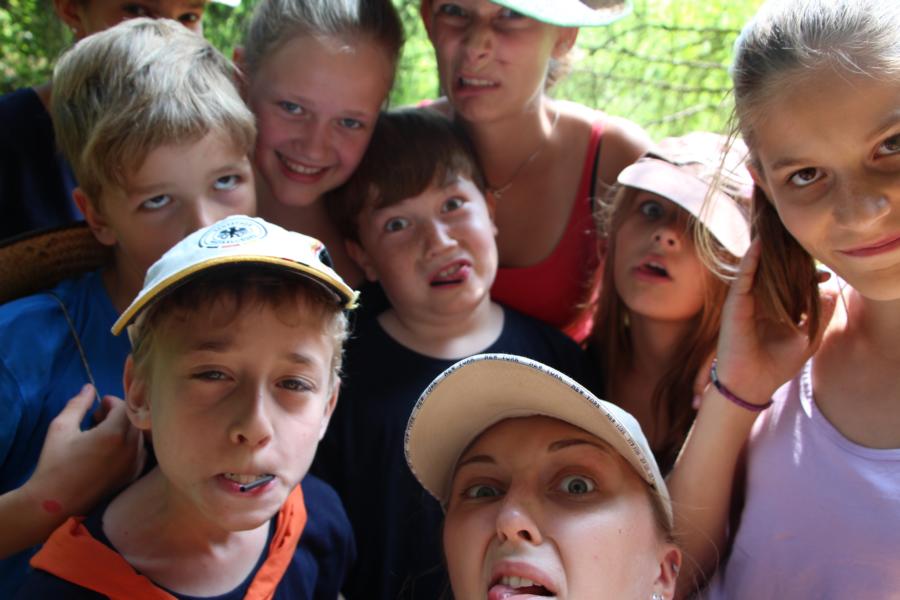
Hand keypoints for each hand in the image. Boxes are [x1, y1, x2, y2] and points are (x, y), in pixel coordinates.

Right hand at [24, 384, 145, 516]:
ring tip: (101, 435)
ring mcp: (134, 464)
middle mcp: (130, 448)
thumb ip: (77, 404)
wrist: (55, 503)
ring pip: (138, 435)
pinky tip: (109, 451)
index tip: (97, 407)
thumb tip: (89, 387)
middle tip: (97, 419)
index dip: (112, 402)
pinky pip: (140, 451)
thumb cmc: (54, 464)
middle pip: (134, 419)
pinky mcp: (133, 475)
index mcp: (114, 434)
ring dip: (124, 429)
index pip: (125, 406)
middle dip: (119, 414)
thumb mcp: (61, 428)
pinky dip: (129, 445)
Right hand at [714, 239, 836, 404]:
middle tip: (805, 246)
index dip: (808, 276)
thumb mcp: (808, 338)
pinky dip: (751, 259)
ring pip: (759, 270)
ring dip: (770, 252)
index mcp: (778, 312)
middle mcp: (762, 303)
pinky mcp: (735, 302)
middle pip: (776, 273)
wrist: (751, 383)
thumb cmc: (777, 365)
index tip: (825, 272)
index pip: (792, 285)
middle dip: (790, 259)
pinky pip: (744, 276)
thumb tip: (831, 289)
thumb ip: (821, 314)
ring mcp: (747, 301)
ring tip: (782, 233)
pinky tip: (760, 244)